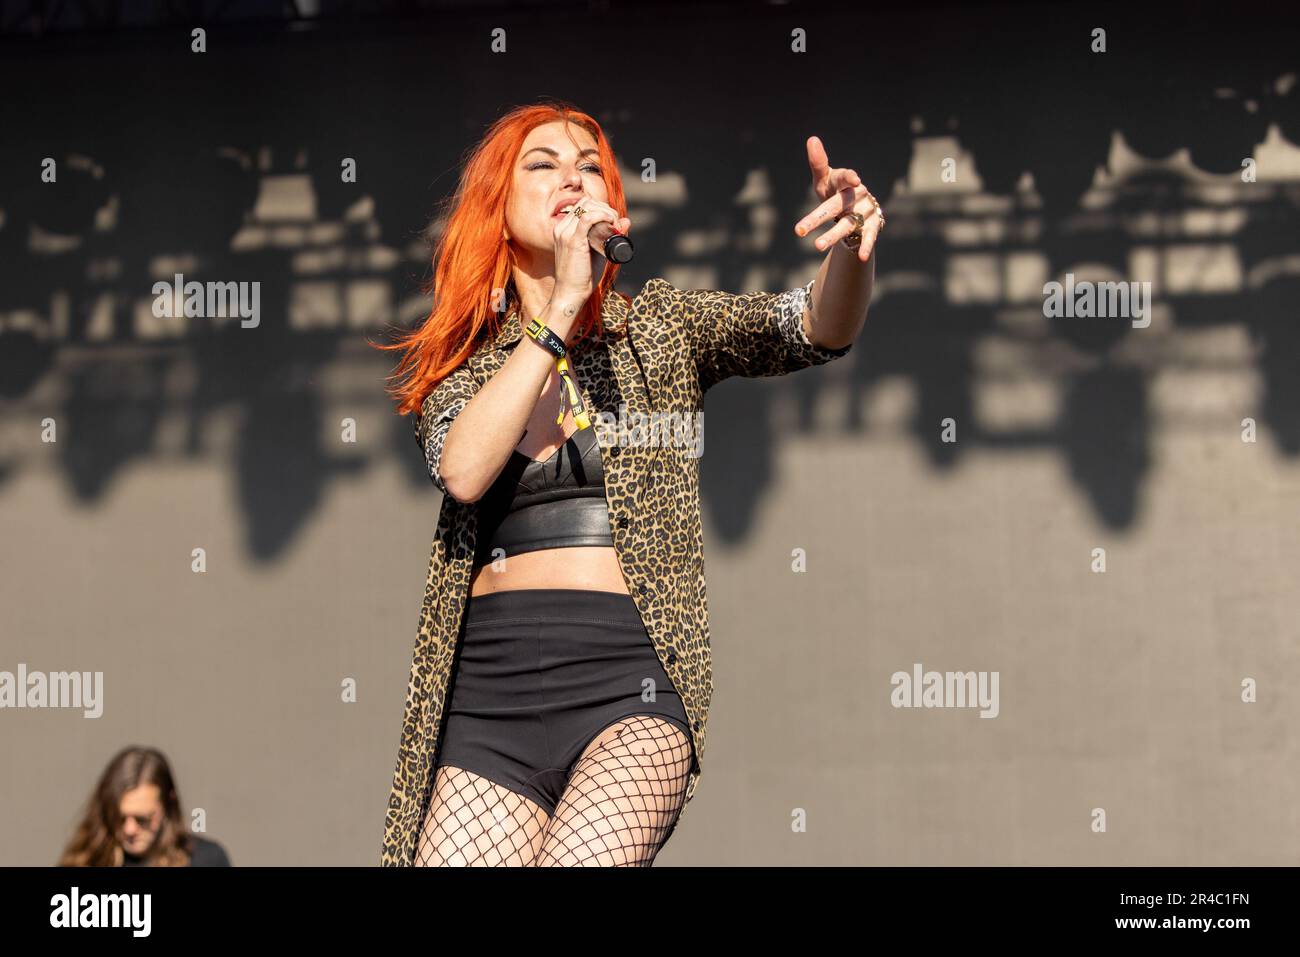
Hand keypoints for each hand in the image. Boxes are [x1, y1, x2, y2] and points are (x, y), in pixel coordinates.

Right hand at [552, 193, 631, 310]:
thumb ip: (610, 236)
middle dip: (605, 208)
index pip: (584, 205)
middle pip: (586, 202)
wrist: (570, 293)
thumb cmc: (583, 276)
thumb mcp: (598, 252)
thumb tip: (626, 220)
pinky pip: (588, 218)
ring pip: (588, 206)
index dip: (601, 208)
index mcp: (564, 229)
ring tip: (613, 226)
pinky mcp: (572, 240)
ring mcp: (565, 232)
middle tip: (615, 224)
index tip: (612, 222)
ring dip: (606, 212)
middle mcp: (562, 227)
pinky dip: (602, 216)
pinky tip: (610, 223)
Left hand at [793, 135, 884, 262]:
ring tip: (816, 247)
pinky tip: (861, 257)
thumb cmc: (836, 191)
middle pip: (836, 207)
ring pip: (848, 224)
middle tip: (799, 230)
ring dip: (833, 236)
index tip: (853, 179)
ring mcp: (865, 211)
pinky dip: (865, 246)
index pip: (844, 178)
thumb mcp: (825, 179)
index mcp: (844, 182)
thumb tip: (812, 139)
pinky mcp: (872, 226)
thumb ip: (818, 163)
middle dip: (818, 218)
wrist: (858, 208)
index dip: (849, 177)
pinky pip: (868, 237)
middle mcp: (856, 196)